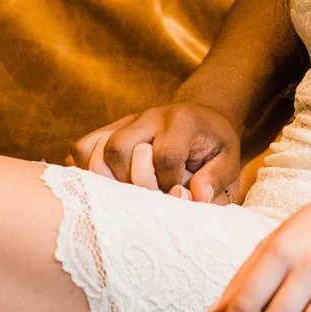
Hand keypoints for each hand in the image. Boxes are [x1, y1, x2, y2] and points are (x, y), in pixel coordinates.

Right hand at [68, 102, 242, 202]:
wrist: (202, 114)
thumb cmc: (214, 143)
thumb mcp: (228, 159)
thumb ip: (214, 180)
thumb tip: (190, 197)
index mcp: (182, 122)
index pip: (164, 156)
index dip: (168, 184)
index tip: (176, 193)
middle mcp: (150, 116)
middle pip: (119, 149)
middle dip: (131, 182)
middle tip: (148, 195)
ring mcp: (127, 121)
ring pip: (96, 149)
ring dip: (108, 179)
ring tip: (129, 191)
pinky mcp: (111, 129)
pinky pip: (82, 147)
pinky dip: (87, 169)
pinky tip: (109, 183)